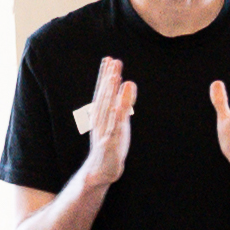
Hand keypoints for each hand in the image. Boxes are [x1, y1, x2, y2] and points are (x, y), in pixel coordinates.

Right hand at [75, 55, 135, 177]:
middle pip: (105, 96)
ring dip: (110, 92)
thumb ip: (125, 102)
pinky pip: (113, 128)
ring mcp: (104, 131)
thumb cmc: (111, 144)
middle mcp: (101, 120)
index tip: (109, 59)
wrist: (101, 170)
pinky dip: (115, 117)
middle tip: (113, 61)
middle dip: (109, 78)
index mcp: (102, 114)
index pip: (103, 91)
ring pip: (108, 109)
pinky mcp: (110, 143)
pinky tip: (118, 106)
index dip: (106, 75)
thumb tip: (128, 82)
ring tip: (114, 76)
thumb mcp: (120, 120)